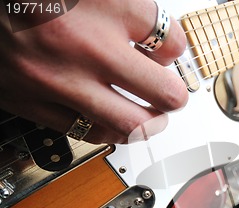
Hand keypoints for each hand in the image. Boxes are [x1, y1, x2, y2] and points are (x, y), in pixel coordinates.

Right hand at [0, 0, 186, 143]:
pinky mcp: (30, 100)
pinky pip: (85, 132)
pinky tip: (110, 120)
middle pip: (164, 93)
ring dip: (149, 123)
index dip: (174, 49)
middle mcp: (86, 46)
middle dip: (175, 97)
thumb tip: (159, 41)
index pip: (171, 41)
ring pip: (131, 125)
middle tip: (172, 96)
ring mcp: (58, 78)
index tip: (167, 52)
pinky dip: (107, 129)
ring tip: (150, 116)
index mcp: (107, 6)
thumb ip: (129, 10)